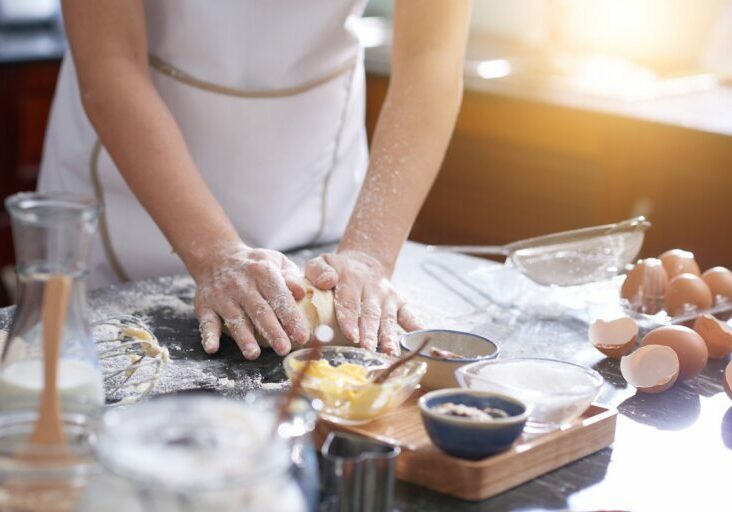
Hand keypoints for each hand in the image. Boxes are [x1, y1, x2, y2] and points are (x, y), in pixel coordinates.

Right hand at [192, 242, 309, 358]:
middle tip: (284, 349)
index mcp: (263, 272)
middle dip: (272, 331)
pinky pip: (207, 321)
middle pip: (259, 311)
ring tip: (253, 354)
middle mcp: (242, 285)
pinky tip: (212, 348)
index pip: (279, 296)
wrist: (217, 257)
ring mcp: (222, 296)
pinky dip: (209, 335)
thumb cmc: (255, 265)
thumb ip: (290, 278)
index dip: (291, 317)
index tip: (302, 335)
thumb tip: (303, 293)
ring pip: (235, 319)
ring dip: (243, 337)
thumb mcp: (276, 262)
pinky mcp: (205, 305)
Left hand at [305, 250, 421, 354]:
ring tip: (390, 353)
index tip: (351, 335)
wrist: (363, 263)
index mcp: (351, 280)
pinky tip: (421, 338)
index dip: (350, 319)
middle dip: (370, 333)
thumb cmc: (338, 269)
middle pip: (370, 314)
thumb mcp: (323, 262)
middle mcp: (372, 289)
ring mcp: (388, 297)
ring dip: (390, 337)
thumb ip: (319, 270)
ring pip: (388, 319)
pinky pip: (409, 315)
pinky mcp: (400, 302)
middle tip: (367, 350)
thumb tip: (328, 281)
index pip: (349, 301)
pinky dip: (416, 327)